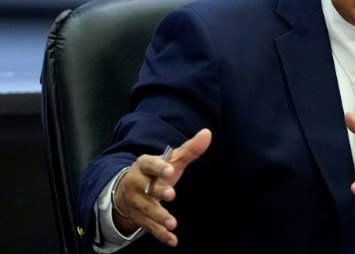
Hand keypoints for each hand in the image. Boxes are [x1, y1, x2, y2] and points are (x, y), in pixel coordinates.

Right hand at [112, 128, 211, 246]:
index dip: (159, 167)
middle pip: (146, 188)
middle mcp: (137, 184)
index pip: (149, 164)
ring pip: (147, 210)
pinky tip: (173, 240)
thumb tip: (208, 133)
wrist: (127, 191)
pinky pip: (149, 227)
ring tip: (173, 223)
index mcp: (144, 166)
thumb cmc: (156, 173)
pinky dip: (160, 234)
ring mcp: (136, 203)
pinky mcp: (140, 218)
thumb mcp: (171, 161)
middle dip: (158, 191)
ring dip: (159, 216)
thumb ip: (189, 150)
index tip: (169, 170)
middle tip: (171, 194)